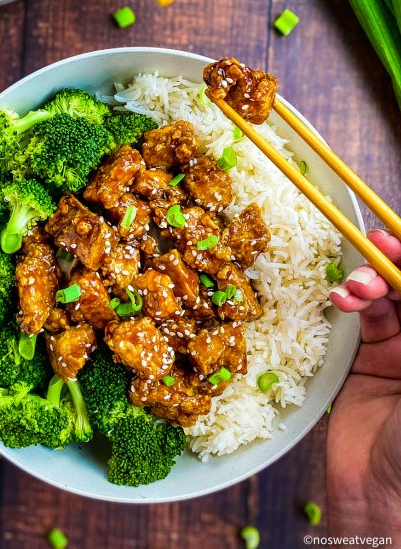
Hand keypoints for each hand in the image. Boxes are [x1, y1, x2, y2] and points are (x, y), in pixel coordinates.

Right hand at [327, 229, 400, 536]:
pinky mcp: (370, 360)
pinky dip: (353, 304)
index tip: (395, 239)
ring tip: (354, 286)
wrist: (388, 499)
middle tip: (374, 248)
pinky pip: (363, 319)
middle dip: (395, 263)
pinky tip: (342, 300)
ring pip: (389, 296)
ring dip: (369, 282)